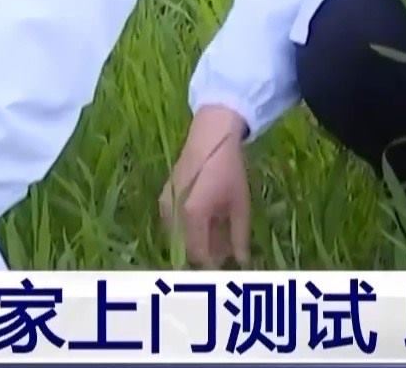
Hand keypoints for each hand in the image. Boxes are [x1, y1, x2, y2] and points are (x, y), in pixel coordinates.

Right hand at [159, 105, 250, 267]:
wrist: (210, 137)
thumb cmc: (229, 170)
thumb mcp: (239, 205)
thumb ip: (239, 237)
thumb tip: (242, 262)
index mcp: (193, 215)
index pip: (199, 255)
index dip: (213, 265)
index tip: (227, 267)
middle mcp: (173, 214)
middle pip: (186, 249)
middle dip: (205, 254)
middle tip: (226, 251)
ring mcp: (165, 206)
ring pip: (179, 239)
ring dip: (196, 242)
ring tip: (218, 234)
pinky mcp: (164, 199)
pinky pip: (174, 226)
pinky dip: (188, 230)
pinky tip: (207, 222)